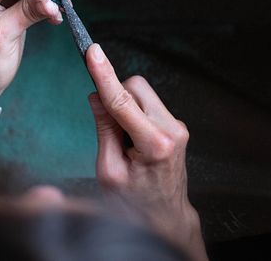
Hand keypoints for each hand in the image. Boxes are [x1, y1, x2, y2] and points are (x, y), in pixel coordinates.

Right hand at [86, 43, 207, 260]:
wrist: (165, 217)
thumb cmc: (135, 203)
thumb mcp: (109, 171)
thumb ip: (104, 130)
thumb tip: (97, 96)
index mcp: (154, 144)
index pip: (121, 101)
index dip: (103, 74)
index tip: (92, 52)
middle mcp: (171, 130)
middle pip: (134, 88)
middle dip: (116, 99)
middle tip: (110, 132)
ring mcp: (177, 127)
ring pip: (141, 94)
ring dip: (125, 109)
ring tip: (124, 143)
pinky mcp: (176, 126)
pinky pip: (147, 105)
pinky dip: (134, 116)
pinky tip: (133, 143)